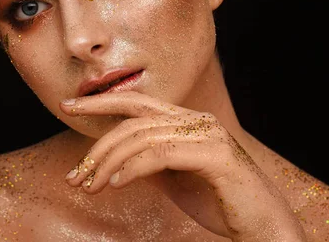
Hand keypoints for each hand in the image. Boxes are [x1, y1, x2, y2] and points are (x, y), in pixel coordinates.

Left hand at [59, 92, 306, 240]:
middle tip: (74, 174)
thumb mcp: (172, 177)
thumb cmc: (217, 201)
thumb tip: (112, 158)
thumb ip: (147, 160)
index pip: (134, 103)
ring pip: (141, 137)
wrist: (262, 226)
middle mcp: (195, 119)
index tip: (67, 106)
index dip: (99, 101)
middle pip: (132, 118)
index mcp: (185, 120)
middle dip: (96, 144)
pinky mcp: (215, 155)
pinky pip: (161, 155)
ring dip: (108, 164)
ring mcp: (207, 134)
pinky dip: (132, 168)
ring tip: (89, 188)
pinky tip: (115, 185)